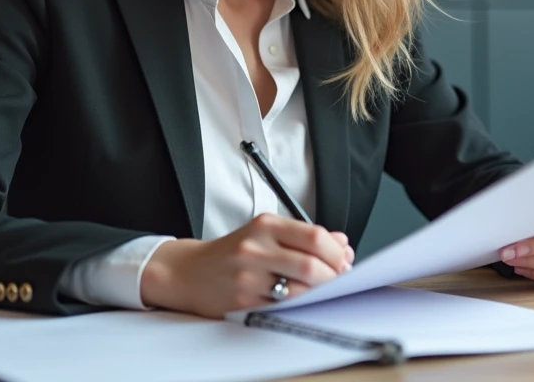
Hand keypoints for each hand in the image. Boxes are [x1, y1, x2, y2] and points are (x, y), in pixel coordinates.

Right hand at [139, 213, 354, 317]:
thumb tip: (342, 243)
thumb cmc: (233, 252)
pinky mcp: (243, 301)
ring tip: (323, 291)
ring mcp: (248, 276)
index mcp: (265, 225)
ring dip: (319, 294)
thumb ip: (304, 236)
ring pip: (299, 290)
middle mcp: (255, 248)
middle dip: (334, 276)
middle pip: (310, 265)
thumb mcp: (265, 233)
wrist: (189, 271)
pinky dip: (299, 306)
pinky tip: (301, 302)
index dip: (336, 253)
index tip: (344, 261)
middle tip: (340, 280)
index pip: (314, 237)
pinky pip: (282, 308)